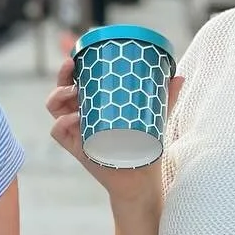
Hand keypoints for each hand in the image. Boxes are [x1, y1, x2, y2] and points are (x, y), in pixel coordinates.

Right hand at [45, 55, 182, 200]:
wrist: (141, 178)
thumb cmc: (146, 145)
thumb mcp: (156, 117)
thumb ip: (167, 97)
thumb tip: (179, 75)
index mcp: (96, 103)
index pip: (78, 80)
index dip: (73, 67)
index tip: (78, 55)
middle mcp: (82, 114)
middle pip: (62, 90)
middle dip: (62, 75)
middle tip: (71, 66)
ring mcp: (77, 131)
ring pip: (55, 108)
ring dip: (59, 95)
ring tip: (75, 92)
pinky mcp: (76, 148)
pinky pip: (58, 132)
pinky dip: (63, 123)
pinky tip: (76, 118)